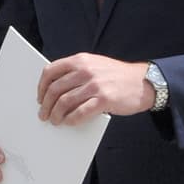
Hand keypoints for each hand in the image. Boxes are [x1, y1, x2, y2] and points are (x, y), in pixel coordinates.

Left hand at [37, 54, 152, 124]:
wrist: (144, 82)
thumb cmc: (117, 76)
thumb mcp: (95, 65)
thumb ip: (76, 72)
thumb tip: (54, 90)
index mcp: (81, 60)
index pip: (51, 71)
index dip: (41, 87)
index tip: (40, 97)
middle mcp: (86, 71)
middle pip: (55, 89)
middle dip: (46, 105)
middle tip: (44, 114)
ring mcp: (95, 85)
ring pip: (64, 102)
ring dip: (56, 115)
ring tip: (55, 121)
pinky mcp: (104, 99)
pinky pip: (80, 113)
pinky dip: (71, 120)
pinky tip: (69, 122)